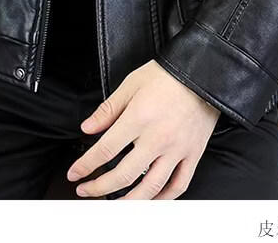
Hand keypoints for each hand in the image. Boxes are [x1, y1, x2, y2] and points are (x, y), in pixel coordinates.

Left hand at [66, 59, 220, 198]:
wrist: (202, 73)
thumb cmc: (167, 75)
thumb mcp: (131, 84)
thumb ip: (108, 109)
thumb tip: (87, 128)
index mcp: (138, 118)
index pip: (105, 150)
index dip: (86, 165)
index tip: (75, 173)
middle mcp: (157, 138)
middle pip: (124, 175)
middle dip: (100, 187)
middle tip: (86, 191)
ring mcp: (176, 149)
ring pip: (151, 187)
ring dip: (129, 201)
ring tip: (114, 204)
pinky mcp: (193, 154)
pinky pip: (179, 185)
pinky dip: (164, 198)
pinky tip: (151, 200)